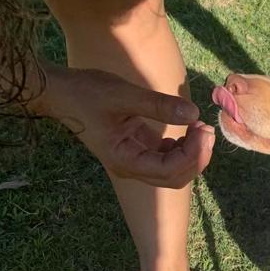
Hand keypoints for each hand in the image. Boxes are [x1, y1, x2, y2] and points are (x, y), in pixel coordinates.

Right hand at [38, 64, 214, 187]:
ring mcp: (135, 159)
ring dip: (192, 154)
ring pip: (173, 170)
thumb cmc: (86, 93)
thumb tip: (194, 114)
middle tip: (208, 129)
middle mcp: (131, 166)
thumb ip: (158, 105)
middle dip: (197, 158)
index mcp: (125, 159)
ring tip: (201, 127)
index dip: (193, 155)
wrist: (61, 92)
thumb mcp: (123, 94)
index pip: (168, 170)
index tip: (204, 129)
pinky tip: (188, 129)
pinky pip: (166, 157)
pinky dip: (182, 147)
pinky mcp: (138, 148)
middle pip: (174, 177)